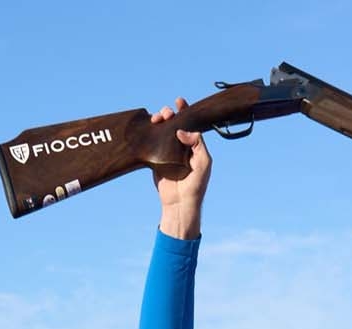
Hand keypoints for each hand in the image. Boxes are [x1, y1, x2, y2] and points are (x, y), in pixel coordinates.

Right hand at [151, 97, 210, 238]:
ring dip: (158, 121)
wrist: (180, 203)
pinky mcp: (154, 159)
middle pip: (172, 123)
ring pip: (160, 130)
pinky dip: (147, 134)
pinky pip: (150, 143)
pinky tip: (147, 128)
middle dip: (168, 114)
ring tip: (156, 119)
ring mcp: (166, 151)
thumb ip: (197, 143)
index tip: (179, 101)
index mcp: (193, 144)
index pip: (189, 123)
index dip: (184, 110)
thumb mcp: (204, 161)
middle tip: (165, 115)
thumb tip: (181, 130)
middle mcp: (179, 145)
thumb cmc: (196, 184)